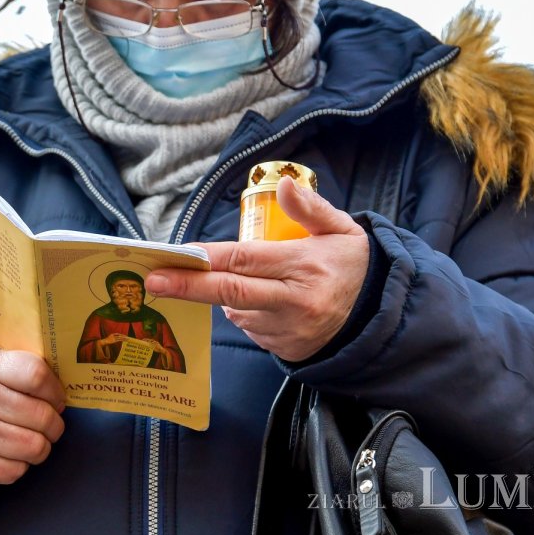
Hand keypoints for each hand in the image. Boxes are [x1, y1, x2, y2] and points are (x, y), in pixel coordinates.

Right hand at [0, 348, 65, 493]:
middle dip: (54, 426)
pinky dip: (19, 467)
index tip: (55, 400)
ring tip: (30, 441)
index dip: (55, 391)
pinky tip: (8, 456)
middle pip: (41, 415)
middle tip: (48, 426)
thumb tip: (63, 391)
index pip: (36, 374)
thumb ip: (22, 370)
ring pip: (33, 446)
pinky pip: (15, 471)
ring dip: (39, 449)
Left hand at [146, 177, 368, 361]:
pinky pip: (251, 328)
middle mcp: (294, 302)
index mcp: (305, 267)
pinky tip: (262, 300)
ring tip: (241, 279)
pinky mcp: (285, 349)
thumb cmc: (353, 266)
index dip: (208, 258)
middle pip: (231, 292)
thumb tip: (282, 185)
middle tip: (153, 282)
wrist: (379, 317)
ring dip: (226, 295)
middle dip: (187, 287)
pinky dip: (246, 311)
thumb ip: (311, 208)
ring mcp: (288, 330)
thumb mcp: (342, 230)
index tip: (176, 256)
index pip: (246, 259)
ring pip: (237, 310)